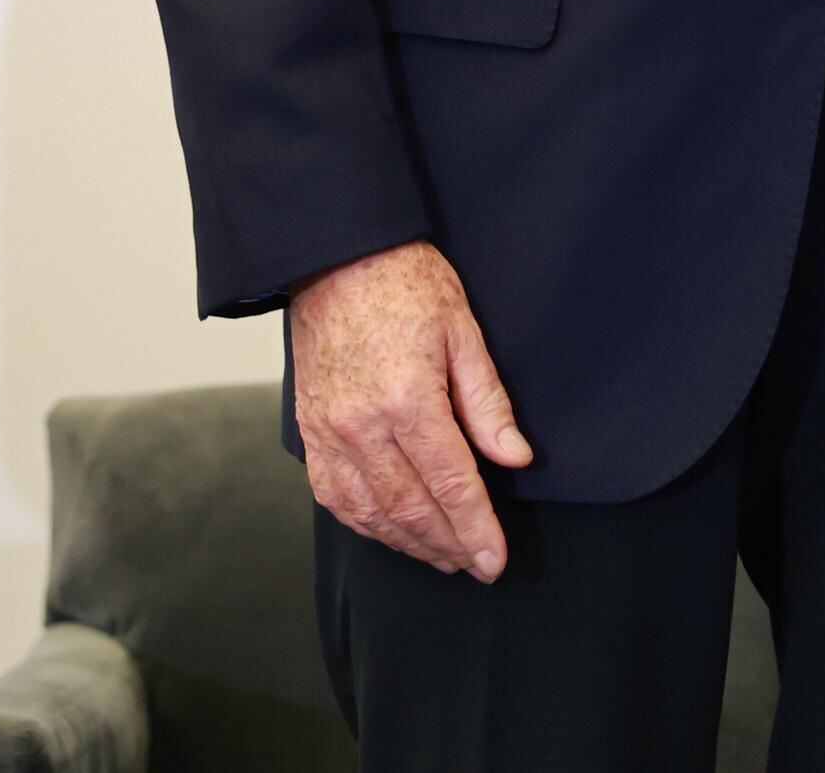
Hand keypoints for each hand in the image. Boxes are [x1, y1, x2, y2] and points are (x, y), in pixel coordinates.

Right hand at [290, 241, 535, 577]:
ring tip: (444, 556)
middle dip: (449, 545)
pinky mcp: (309, 435)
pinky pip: (335, 498)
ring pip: (371, 514)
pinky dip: (367, 524)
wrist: (334, 258)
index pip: (451, 484)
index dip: (477, 529)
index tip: (496, 561)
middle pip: (411, 509)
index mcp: (407, 399)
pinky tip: (392, 532)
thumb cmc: (405, 285)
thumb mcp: (463, 331)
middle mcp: (361, 427)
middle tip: (477, 565)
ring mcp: (329, 434)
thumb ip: (488, 403)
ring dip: (410, 543)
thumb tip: (516, 459)